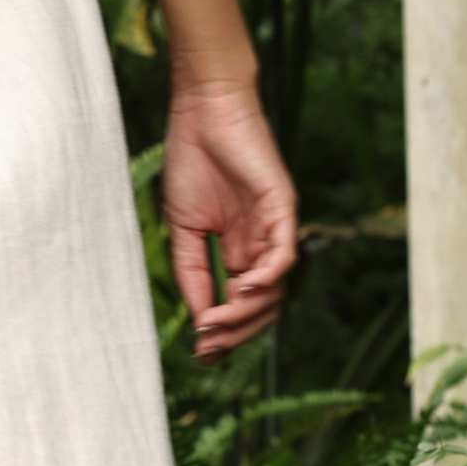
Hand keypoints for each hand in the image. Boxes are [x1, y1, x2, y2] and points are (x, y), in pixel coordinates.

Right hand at [161, 80, 298, 358]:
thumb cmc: (192, 161)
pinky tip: (239, 290)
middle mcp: (261, 245)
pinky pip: (283, 256)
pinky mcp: (283, 210)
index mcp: (239, 251)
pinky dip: (265, 280)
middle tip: (207, 343)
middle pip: (261, 308)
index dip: (225, 333)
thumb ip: (193, 273)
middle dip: (234, 332)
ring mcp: (274, 229)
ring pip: (273, 290)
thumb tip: (200, 320)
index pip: (241, 305)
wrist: (202, 112)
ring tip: (216, 322)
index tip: (201, 353)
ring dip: (245, 313)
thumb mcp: (183, 229)